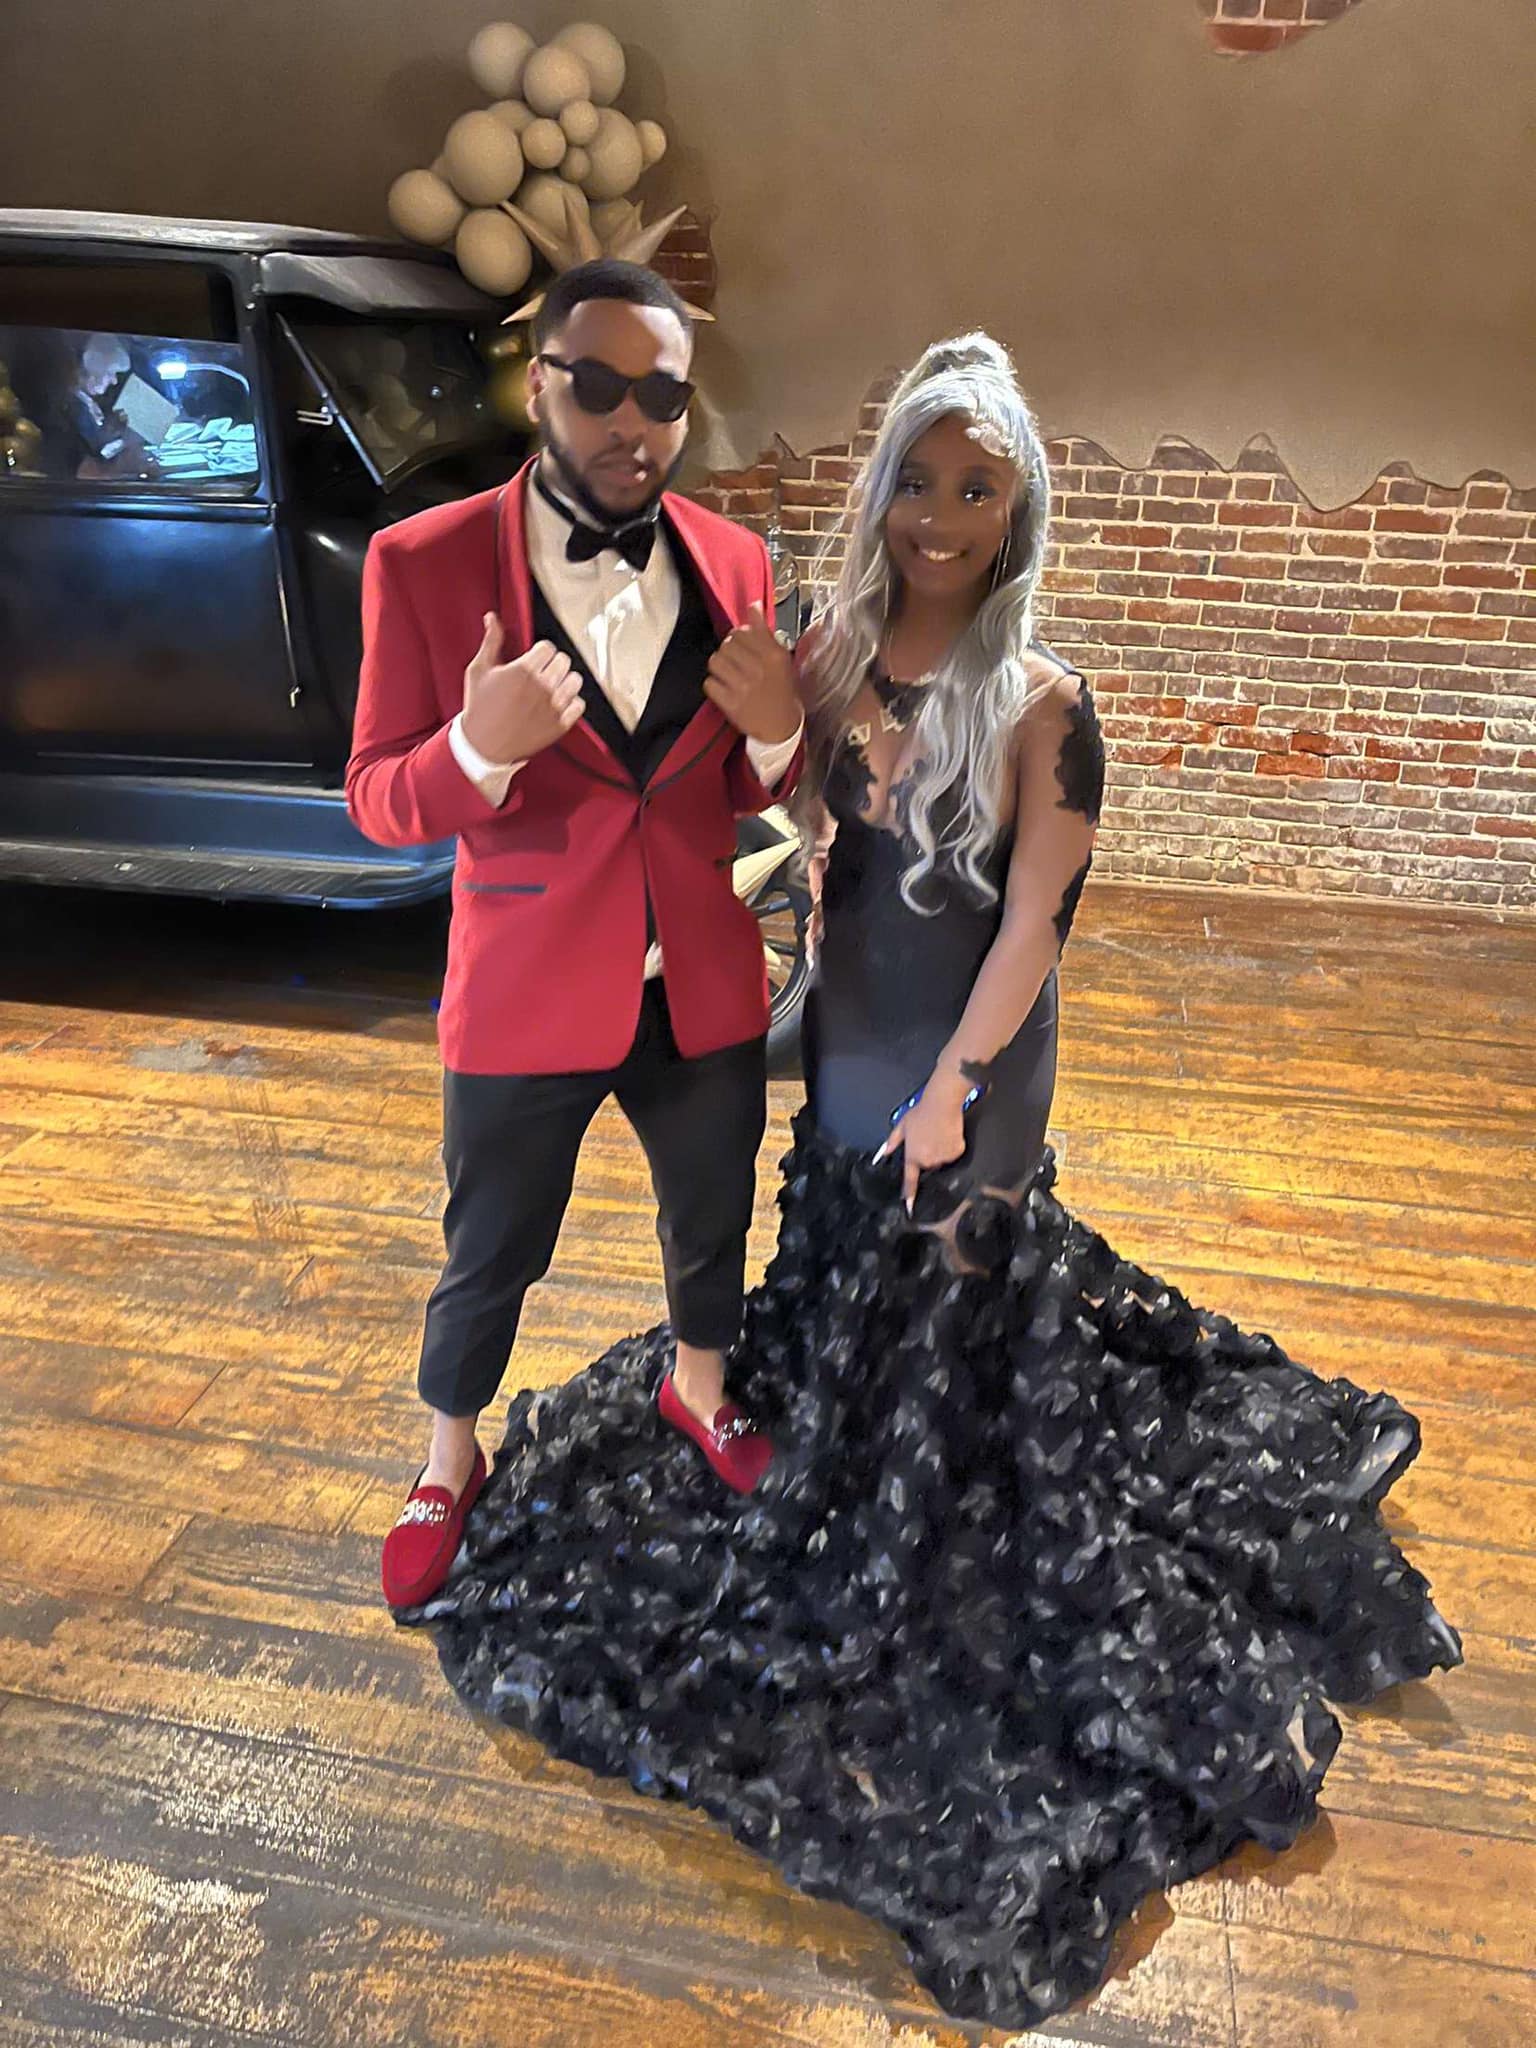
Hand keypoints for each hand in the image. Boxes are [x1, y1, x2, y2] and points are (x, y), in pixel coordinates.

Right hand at [460, 616, 583, 764]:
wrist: (483, 746)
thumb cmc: (479, 708)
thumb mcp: (479, 670)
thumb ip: (491, 641)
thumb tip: (492, 618)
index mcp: (523, 670)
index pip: (548, 647)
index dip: (539, 652)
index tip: (532, 660)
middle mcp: (542, 687)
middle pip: (563, 661)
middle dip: (552, 664)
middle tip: (541, 674)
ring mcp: (553, 706)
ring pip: (575, 680)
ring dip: (565, 681)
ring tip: (551, 687)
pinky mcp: (560, 724)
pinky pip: (579, 705)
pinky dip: (571, 703)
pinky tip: (557, 704)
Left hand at [704, 602, 800, 745]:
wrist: (782, 727)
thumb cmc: (781, 690)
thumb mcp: (780, 658)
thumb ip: (764, 631)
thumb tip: (754, 605)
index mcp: (773, 655)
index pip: (742, 632)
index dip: (738, 637)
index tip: (742, 646)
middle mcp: (758, 669)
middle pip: (726, 645)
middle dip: (728, 651)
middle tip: (735, 662)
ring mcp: (743, 687)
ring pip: (715, 661)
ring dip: (719, 666)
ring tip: (728, 674)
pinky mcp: (730, 704)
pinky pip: (709, 683)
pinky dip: (714, 685)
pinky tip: (725, 688)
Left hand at [875, 1076, 969, 1212]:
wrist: (942, 1104)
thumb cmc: (921, 1112)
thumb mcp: (901, 1126)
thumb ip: (892, 1142)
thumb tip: (883, 1152)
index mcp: (913, 1156)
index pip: (910, 1180)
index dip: (910, 1195)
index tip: (909, 1207)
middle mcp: (928, 1160)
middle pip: (928, 1165)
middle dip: (927, 1155)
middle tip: (927, 1138)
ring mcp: (944, 1157)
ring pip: (941, 1160)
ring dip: (939, 1150)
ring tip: (937, 1134)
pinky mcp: (956, 1152)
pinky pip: (953, 1153)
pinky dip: (952, 1146)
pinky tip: (947, 1134)